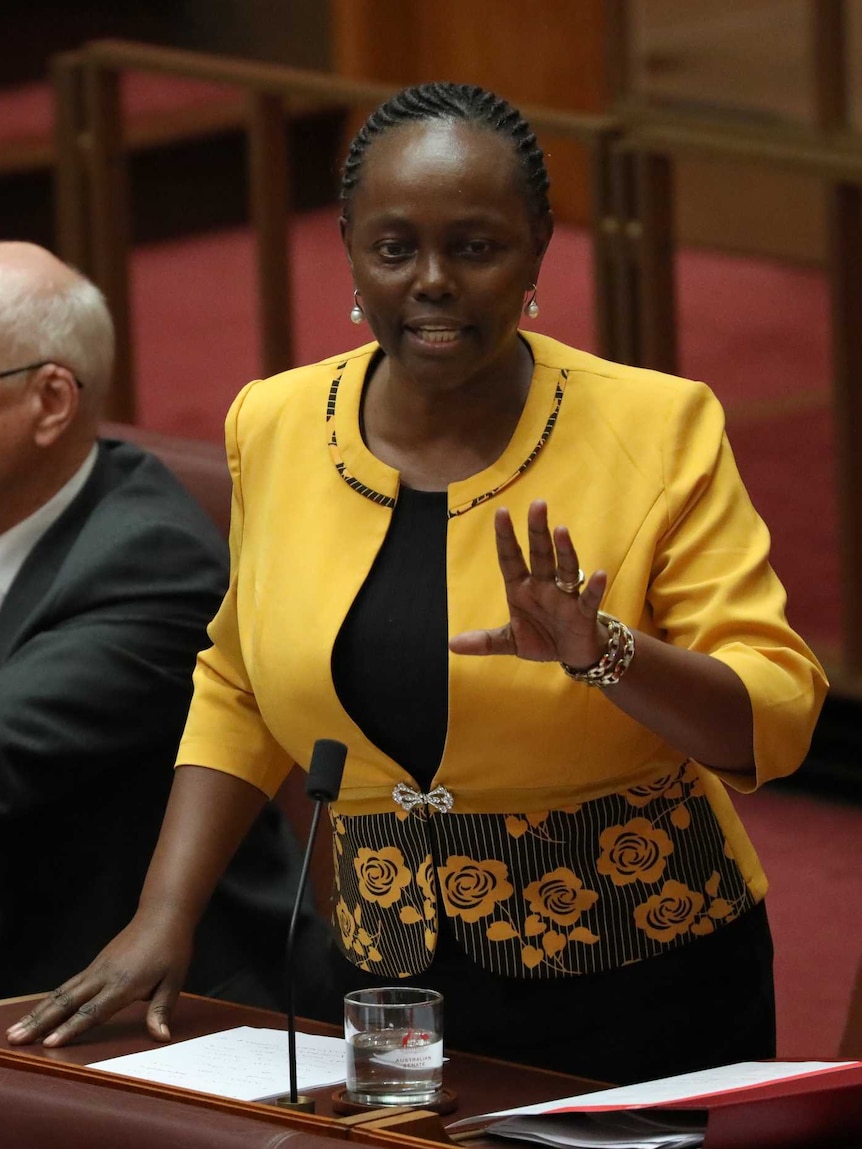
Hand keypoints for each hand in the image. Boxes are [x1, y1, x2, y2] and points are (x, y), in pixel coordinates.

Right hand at [5, 912, 192, 1047]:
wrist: (162, 914)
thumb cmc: (171, 948)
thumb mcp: (174, 980)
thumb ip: (161, 1010)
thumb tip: (162, 1037)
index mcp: (124, 983)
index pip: (93, 1011)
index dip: (71, 1028)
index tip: (50, 1043)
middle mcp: (104, 976)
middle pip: (66, 1003)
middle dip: (39, 1023)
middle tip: (15, 1039)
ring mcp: (96, 969)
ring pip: (61, 994)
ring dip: (37, 1013)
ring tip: (15, 1031)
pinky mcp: (94, 966)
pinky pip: (67, 986)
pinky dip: (49, 1001)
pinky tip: (37, 1013)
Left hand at [449, 500, 607, 667]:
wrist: (572, 655)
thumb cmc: (542, 638)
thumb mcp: (510, 641)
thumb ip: (485, 641)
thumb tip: (452, 645)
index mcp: (521, 588)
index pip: (511, 558)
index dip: (506, 537)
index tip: (501, 512)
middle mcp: (543, 586)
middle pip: (540, 554)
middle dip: (538, 531)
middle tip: (537, 505)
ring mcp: (565, 597)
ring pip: (565, 569)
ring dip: (564, 550)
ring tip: (561, 530)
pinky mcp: (583, 613)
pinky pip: (589, 598)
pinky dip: (595, 587)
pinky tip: (599, 574)